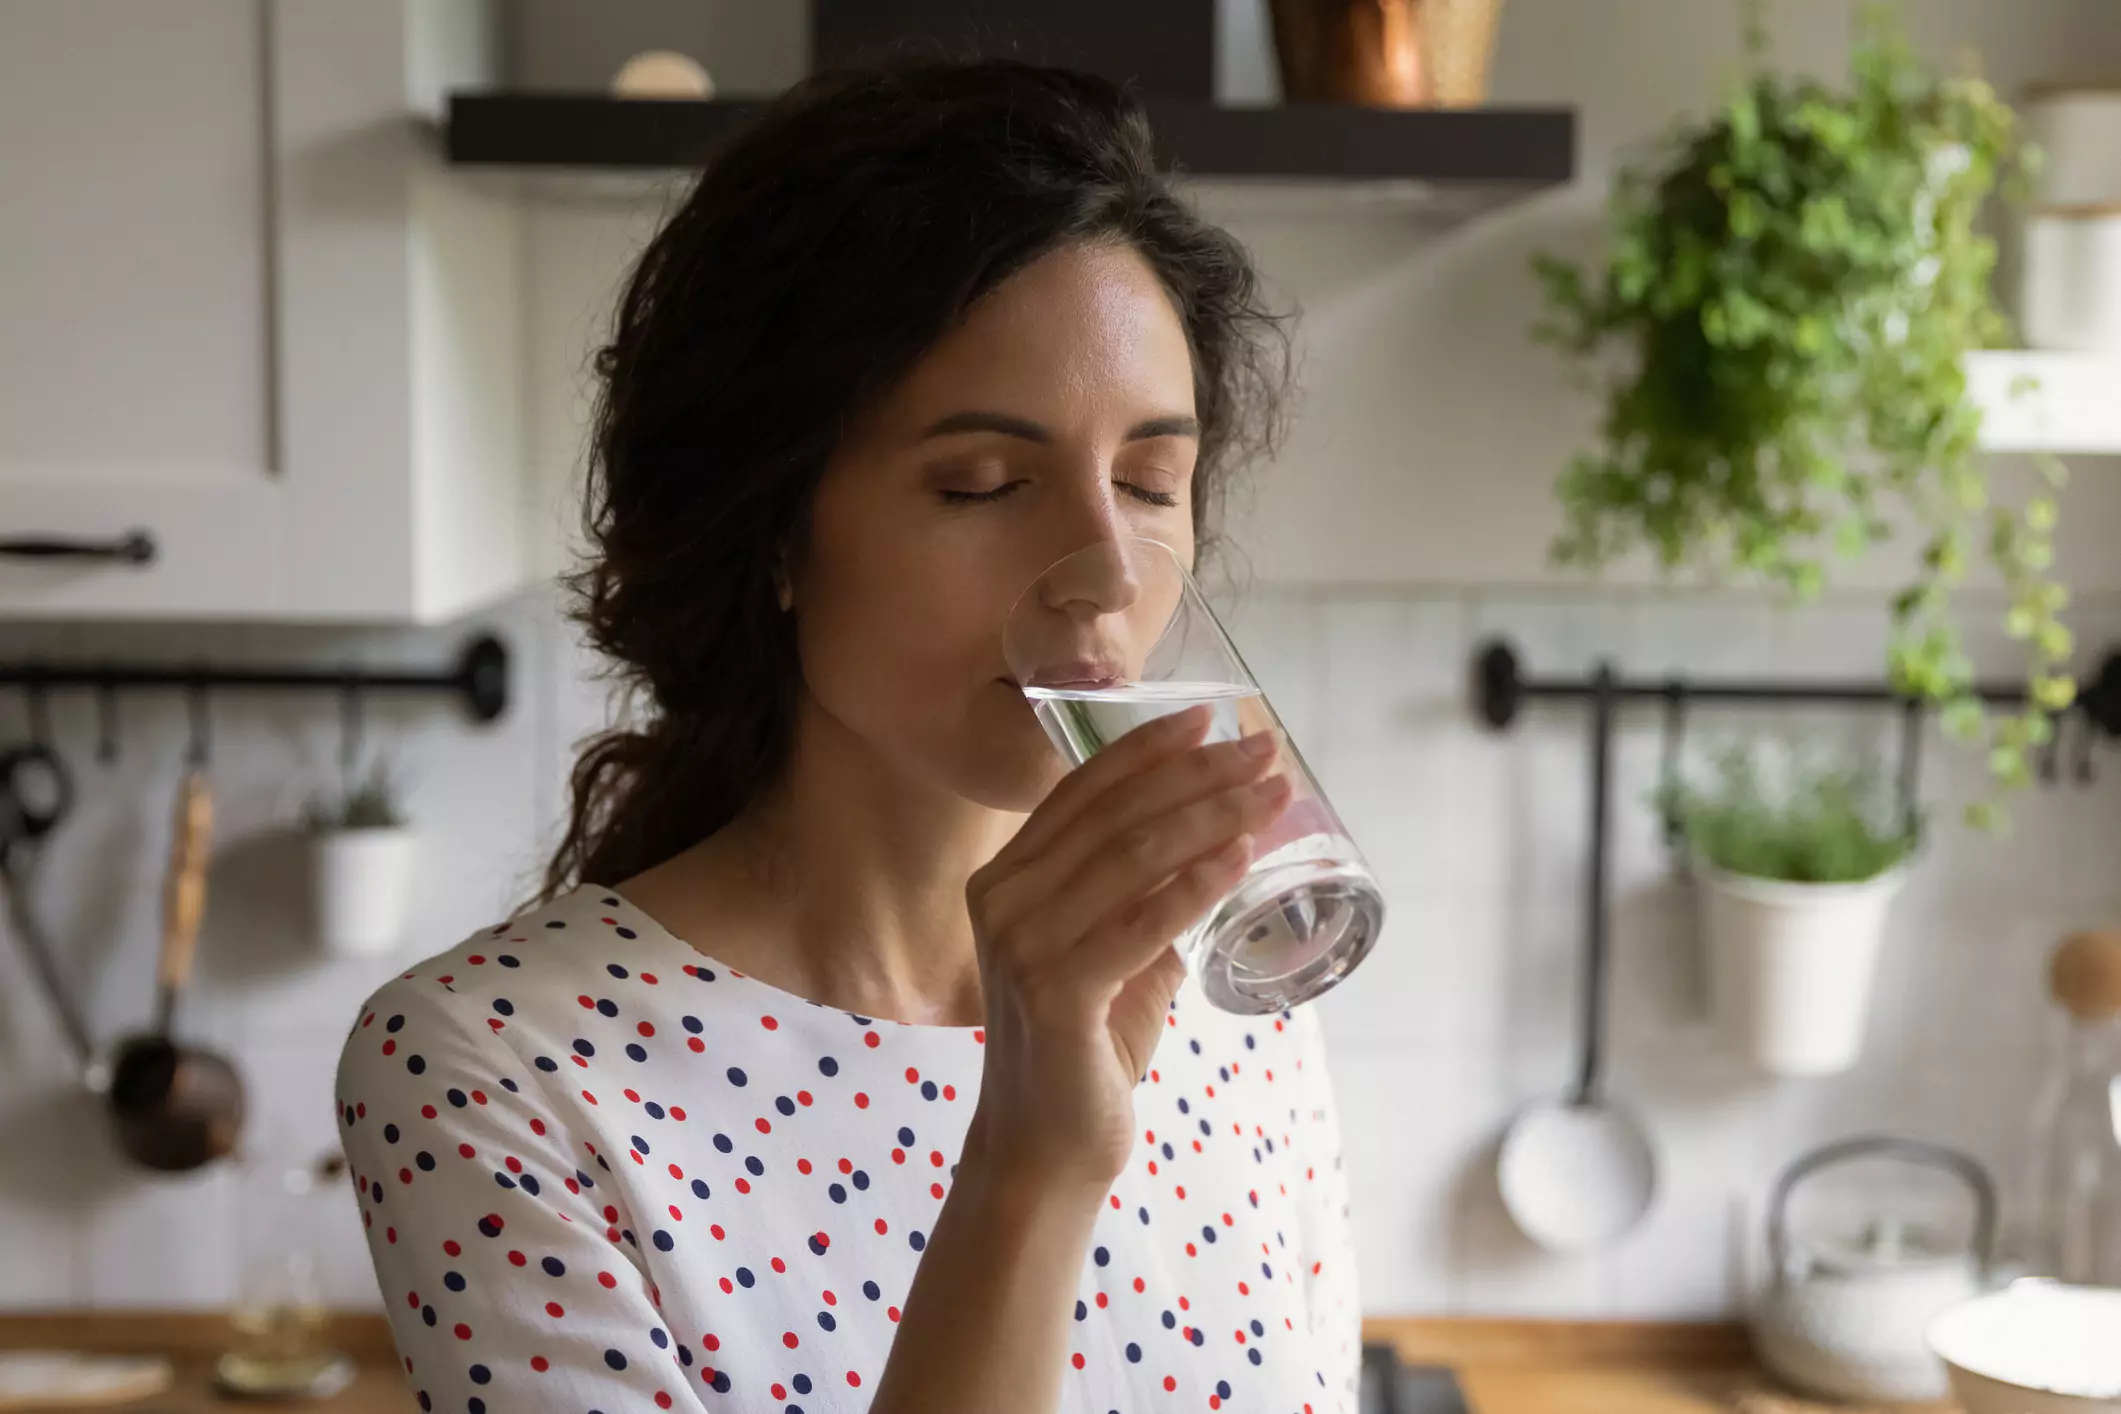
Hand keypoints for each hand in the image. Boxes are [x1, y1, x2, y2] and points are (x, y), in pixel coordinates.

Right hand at [963, 706, 1289, 1192]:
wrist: (1047, 1150)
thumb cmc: (1084, 1052)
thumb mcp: (1117, 959)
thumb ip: (1149, 905)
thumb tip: (1218, 850)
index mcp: (1005, 880)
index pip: (1082, 791)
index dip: (1148, 748)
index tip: (1209, 716)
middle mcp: (1001, 900)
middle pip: (1115, 813)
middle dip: (1197, 773)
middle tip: (1263, 750)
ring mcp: (1021, 945)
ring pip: (1131, 856)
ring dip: (1212, 817)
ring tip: (1271, 795)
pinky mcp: (1054, 992)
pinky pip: (1140, 923)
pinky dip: (1195, 885)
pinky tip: (1240, 858)